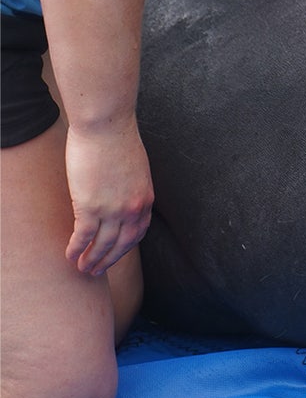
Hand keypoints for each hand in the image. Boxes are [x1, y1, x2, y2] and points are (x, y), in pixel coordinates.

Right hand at [63, 120, 153, 276]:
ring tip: (82, 268)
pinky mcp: (90, 206)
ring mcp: (112, 210)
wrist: (107, 126)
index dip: (125, 247)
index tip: (116, 254)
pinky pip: (83, 235)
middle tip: (97, 271)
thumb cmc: (118, 141)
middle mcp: (133, 209)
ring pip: (102, 244)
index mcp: (145, 200)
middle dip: (108, 260)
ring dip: (91, 259)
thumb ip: (131, 188)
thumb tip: (120, 196)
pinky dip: (76, 248)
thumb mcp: (135, 170)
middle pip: (122, 245)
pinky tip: (69, 255)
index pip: (138, 233)